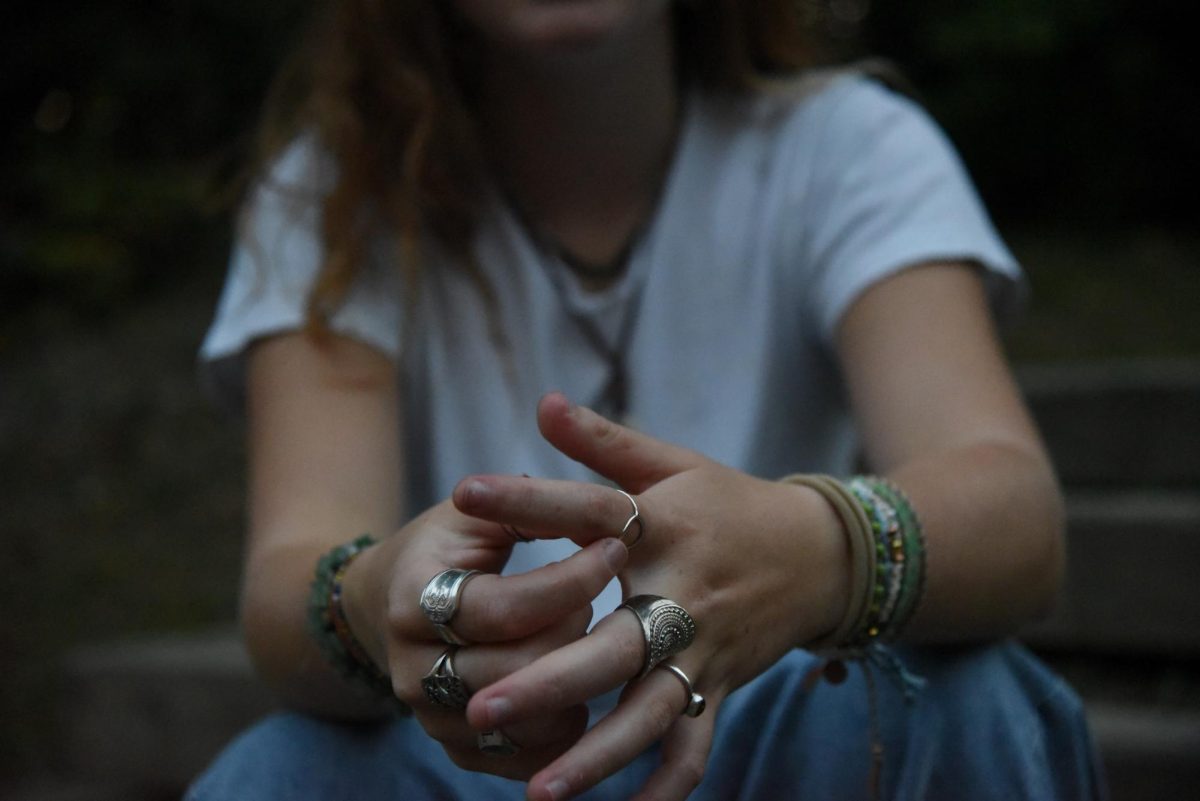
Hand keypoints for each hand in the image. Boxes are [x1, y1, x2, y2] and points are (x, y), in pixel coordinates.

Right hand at [342, 495, 629, 778]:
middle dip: (575, 628)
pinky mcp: (456, 747)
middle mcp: (414, 668)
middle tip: (590, 598)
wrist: (388, 605)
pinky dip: (563, 725)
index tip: (615, 549)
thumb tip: (594, 510)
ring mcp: (432, 716)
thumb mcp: (474, 515)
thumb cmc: (446, 550)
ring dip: (573, 677)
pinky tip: (577, 686)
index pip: (506, 607)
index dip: (571, 579)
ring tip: (581, 636)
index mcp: (415, 601)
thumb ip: (525, 506)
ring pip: (527, 718)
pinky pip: (525, 755)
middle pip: (520, 668)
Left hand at [452, 393, 850, 799]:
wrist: (818, 553)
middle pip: (616, 648)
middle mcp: (683, 596)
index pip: (590, 511)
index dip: (529, 500)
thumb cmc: (727, 504)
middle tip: (483, 706)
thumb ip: (603, 441)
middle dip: (550, 683)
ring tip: (538, 788)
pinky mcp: (720, 687)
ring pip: (651, 714)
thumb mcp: (670, 463)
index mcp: (664, 529)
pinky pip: (696, 747)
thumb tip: (542, 402)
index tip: (464, 494)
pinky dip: (665, 784)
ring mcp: (705, 650)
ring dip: (598, 755)